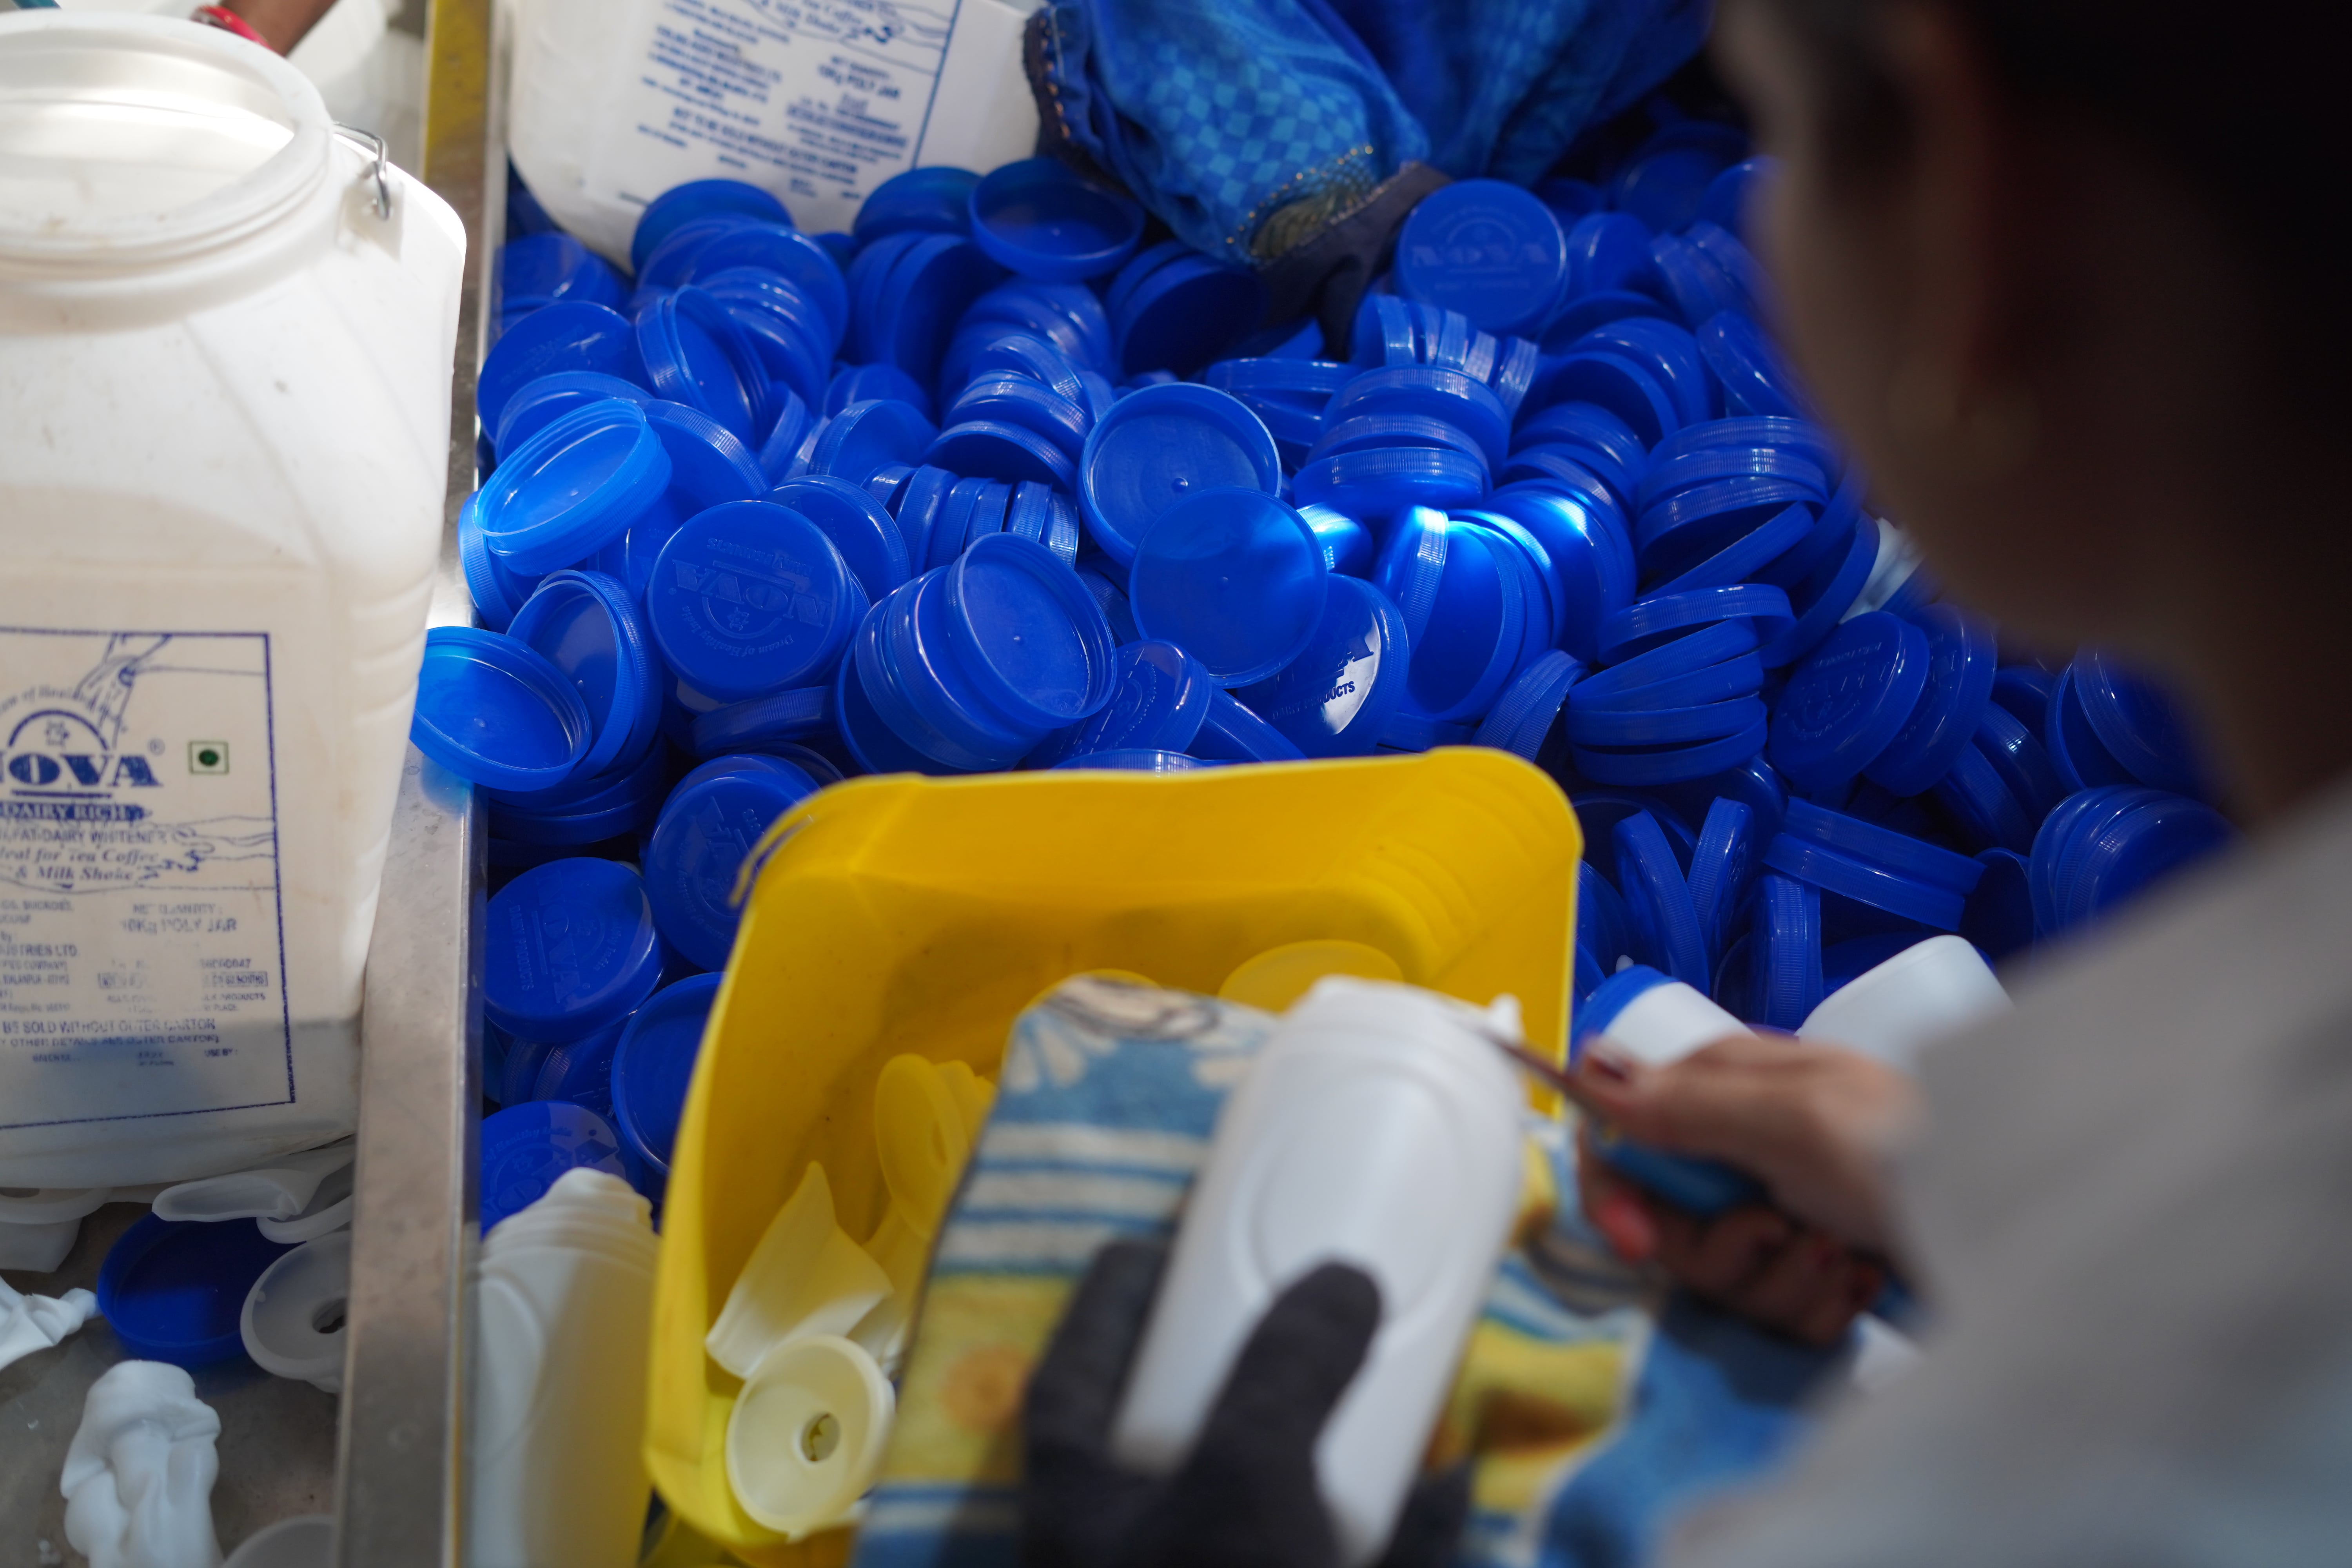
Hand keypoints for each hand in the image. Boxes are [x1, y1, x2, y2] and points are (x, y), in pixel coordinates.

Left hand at [1022, 1239, 1469, 1567]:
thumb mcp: (1243, 1482)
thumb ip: (1284, 1372)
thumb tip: (1342, 1277)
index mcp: (1085, 1505)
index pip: (1073, 1378)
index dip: (1107, 1306)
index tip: (1154, 1244)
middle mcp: (1139, 1548)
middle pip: (1180, 1433)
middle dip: (1242, 1370)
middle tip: (1299, 1298)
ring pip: (1275, 1501)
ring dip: (1332, 1443)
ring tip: (1390, 1366)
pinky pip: (1356, 1564)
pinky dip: (1406, 1529)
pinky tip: (1453, 1483)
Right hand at [1565, 1032, 1921, 1346]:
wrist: (2026, 1229)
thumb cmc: (1912, 1152)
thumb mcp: (1796, 1116)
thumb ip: (1688, 1103)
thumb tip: (1587, 1067)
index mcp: (1728, 1087)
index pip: (1619, 1131)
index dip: (1614, 1187)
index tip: (1636, 1237)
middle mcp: (1746, 1147)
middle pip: (1662, 1220)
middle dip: (1714, 1247)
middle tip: (1777, 1233)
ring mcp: (1782, 1209)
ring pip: (1718, 1274)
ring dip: (1778, 1278)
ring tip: (1842, 1256)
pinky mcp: (1816, 1267)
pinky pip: (1772, 1308)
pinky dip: (1818, 1304)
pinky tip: (1862, 1282)